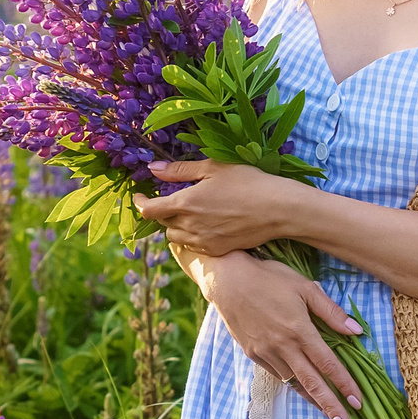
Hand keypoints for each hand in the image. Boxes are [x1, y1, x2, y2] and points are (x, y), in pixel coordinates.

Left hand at [134, 161, 305, 256]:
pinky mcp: (216, 251)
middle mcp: (190, 226)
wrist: (277, 209)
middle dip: (163, 212)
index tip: (140, 196)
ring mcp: (203, 242)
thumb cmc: (247, 182)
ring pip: (177, 237)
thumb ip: (179, 171)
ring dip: (177, 225)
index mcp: (185, 203)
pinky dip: (193, 236)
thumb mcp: (212, 168)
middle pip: (163, 224)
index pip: (149, 210)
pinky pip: (194, 246)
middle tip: (173, 199)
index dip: (140, 203)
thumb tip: (152, 168)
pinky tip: (206, 224)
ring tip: (191, 212)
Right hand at [187, 249, 365, 418]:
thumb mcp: (304, 287)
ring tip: (328, 414)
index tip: (358, 402)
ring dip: (313, 399)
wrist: (227, 281)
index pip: (327, 363)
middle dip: (330, 406)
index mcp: (299, 330)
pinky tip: (303, 390)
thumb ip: (331, 311)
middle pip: (311, 382)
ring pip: (294, 382)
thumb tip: (356, 331)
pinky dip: (293, 384)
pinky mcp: (253, 354)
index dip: (344, 384)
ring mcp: (266, 353)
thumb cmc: (269, 278)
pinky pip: (278, 374)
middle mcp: (283, 346)